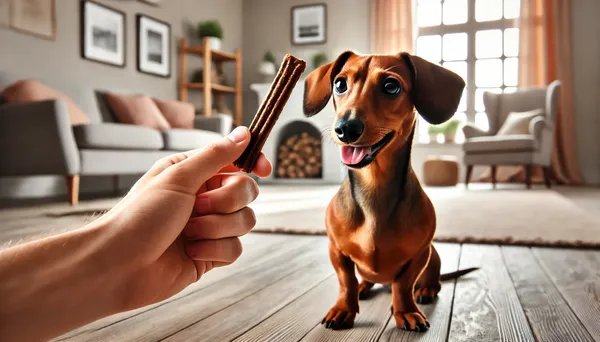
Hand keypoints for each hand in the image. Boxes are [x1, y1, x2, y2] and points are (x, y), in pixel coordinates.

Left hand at [94, 126, 271, 310]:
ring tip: (188, 234)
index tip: (264, 170)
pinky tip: (190, 253)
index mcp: (194, 174)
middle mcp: (204, 198)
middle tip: (197, 207)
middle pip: (246, 192)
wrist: (118, 267)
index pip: (236, 162)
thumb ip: (216, 156)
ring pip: (245, 222)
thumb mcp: (178, 178)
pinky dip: (214, 250)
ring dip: (216, 228)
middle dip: (226, 202)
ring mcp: (208, 227)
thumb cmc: (139, 217)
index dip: (253, 163)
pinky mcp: (210, 254)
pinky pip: (235, 249)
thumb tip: (244, 133)